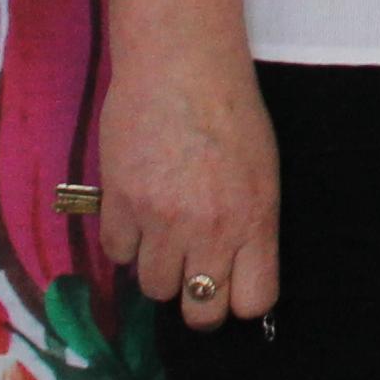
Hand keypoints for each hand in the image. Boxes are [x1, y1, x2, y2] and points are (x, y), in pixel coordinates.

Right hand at [99, 49, 279, 329]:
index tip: (231, 289)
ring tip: (164, 229)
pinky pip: (118, 255)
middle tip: (192, 272)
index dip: (239, 302)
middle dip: (197, 300)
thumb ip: (250, 226)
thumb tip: (235, 271)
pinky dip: (126, 240)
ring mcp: (162, 221)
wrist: (180, 66)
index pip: (253, 303)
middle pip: (200, 312)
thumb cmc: (231, 113)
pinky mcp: (120, 206)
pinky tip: (137, 208)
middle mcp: (211, 229)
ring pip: (154, 288)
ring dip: (158, 267)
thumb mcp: (261, 173)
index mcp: (255, 220)